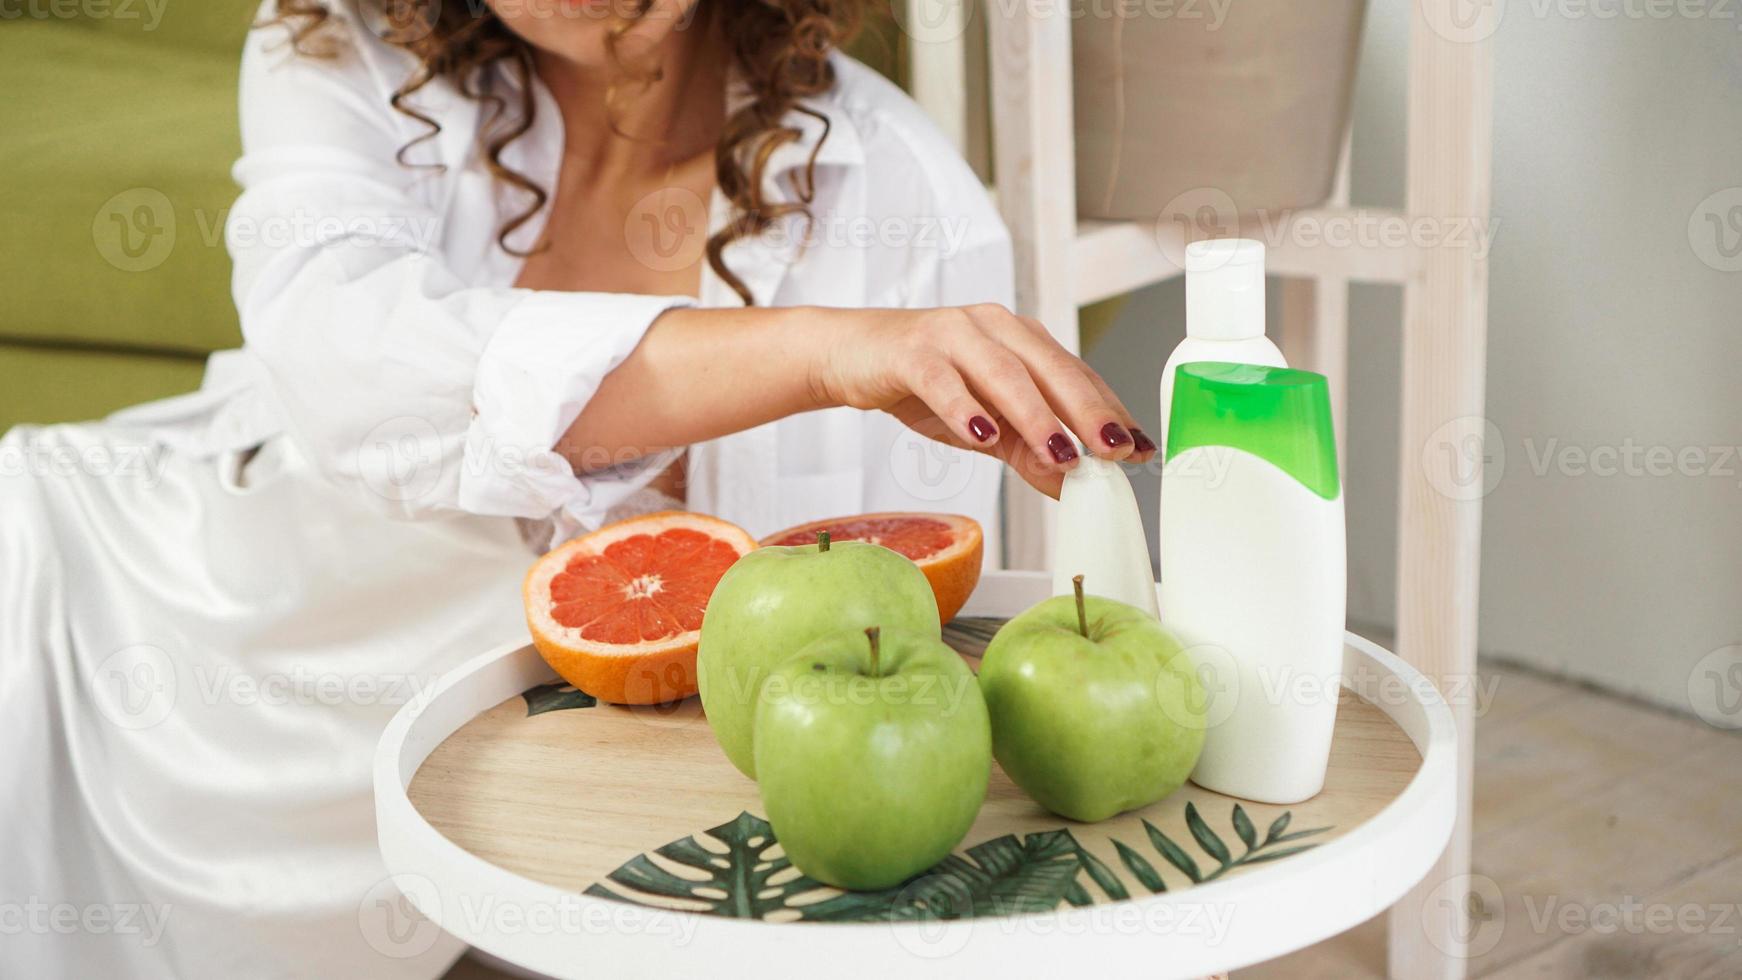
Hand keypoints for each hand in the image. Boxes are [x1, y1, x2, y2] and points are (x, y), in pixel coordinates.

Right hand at [811, 304, 1156, 496]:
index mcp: (1021, 341)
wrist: (851, 355)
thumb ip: (1029, 450)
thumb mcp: (985, 424)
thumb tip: (1072, 484)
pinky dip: (966, 406)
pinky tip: (983, 434)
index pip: (1077, 376)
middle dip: (1088, 412)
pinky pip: (943, 378)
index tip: (1141, 449)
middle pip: (1051, 369)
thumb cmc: (923, 383)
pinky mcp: (911, 350)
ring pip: (1003, 373)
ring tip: (1060, 453)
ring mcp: (953, 334)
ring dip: (1035, 415)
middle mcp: (994, 328)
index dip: (1111, 412)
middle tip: (1115, 451)